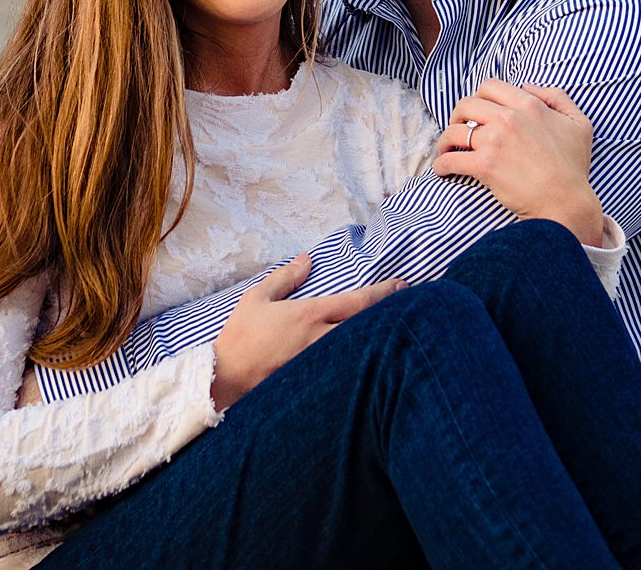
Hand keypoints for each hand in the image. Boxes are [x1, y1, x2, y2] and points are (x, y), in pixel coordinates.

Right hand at [210, 253, 404, 410]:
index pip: (357, 301)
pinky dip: (365, 360)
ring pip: (362, 350)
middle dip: (393, 316)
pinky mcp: (318, 382)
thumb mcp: (258, 298)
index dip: (384, 293)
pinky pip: (349, 369)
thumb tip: (307, 259)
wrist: (226, 379)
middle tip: (414, 307)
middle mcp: (321, 339)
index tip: (403, 286)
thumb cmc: (240, 336)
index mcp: (309, 314)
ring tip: (400, 330)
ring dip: (382, 339)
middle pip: (368, 327)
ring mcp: (322, 364)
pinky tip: (374, 359)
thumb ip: (286, 277)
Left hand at [432, 80, 607, 244]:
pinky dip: (441, 163)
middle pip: (466, 105)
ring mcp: (494, 141)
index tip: (478, 111)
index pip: (490, 87)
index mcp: (528, 105)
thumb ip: (557, 97)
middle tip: (459, 128)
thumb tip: (528, 86)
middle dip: (458, 115)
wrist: (566, 202)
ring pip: (454, 131)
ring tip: (446, 149)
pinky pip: (451, 159)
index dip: (479, 97)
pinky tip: (442, 169)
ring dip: (445, 140)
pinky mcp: (484, 166)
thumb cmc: (573, 167)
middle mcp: (509, 118)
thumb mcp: (578, 123)